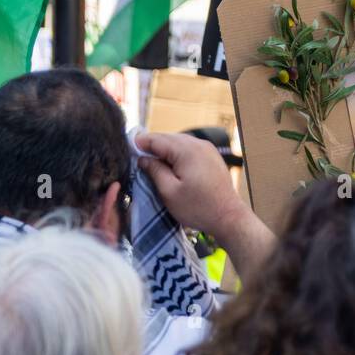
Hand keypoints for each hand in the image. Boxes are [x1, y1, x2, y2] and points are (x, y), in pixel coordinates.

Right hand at [136, 131, 273, 281]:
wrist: (228, 216)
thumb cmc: (197, 207)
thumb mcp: (169, 192)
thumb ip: (155, 170)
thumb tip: (143, 158)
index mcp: (186, 150)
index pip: (157, 139)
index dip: (140, 143)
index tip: (126, 147)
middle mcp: (198, 143)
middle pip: (168, 138)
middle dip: (152, 145)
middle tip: (136, 155)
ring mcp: (207, 148)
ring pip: (179, 142)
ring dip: (165, 149)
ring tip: (150, 159)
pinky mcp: (212, 156)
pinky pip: (189, 148)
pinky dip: (177, 153)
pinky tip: (170, 163)